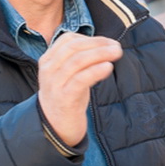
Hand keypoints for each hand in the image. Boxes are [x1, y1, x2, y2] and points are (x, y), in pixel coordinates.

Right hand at [36, 33, 122, 147]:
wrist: (55, 127)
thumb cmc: (66, 96)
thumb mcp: (68, 74)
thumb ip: (80, 59)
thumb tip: (107, 45)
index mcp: (48, 60)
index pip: (68, 40)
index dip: (91, 38)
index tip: (108, 42)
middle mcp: (48, 70)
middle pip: (74, 48)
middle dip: (98, 44)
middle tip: (117, 47)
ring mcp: (55, 84)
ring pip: (78, 61)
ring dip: (100, 54)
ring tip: (116, 53)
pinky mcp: (64, 98)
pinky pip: (80, 79)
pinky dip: (95, 71)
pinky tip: (108, 67)